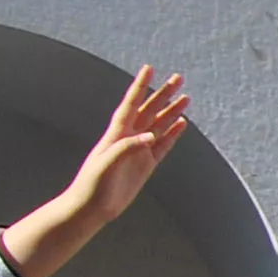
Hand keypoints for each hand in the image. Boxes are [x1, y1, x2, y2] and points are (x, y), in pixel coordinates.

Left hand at [69, 68, 189, 228]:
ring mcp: (139, 150)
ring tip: (186, 98)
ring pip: (159, 125)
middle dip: (163, 94)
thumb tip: (151, 136)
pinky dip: (173, 133)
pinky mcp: (146, 165)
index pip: (131, 104)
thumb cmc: (92, 185)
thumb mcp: (106, 164)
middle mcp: (129, 138)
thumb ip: (127, 147)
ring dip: (171, 111)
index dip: (140, 86)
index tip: (149, 68)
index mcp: (116, 134)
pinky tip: (182, 124)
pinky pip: (163, 145)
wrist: (91, 208)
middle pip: (150, 110)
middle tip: (178, 78)